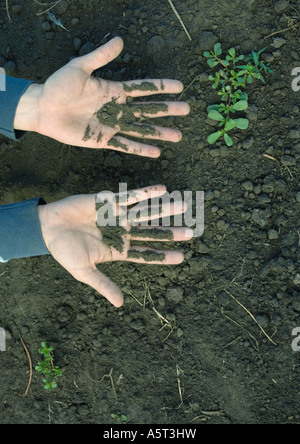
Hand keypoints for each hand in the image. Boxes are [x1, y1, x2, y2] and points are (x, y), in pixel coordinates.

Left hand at [14, 37, 189, 156]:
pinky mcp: (103, 140)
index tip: (179, 86)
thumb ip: (100, 56)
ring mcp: (112, 125)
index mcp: (113, 90)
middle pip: (148, 109)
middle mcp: (117, 108)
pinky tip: (156, 152)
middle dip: (167, 109)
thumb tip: (120, 41)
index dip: (161, 86)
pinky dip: (141, 149)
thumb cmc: (59, 86)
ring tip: (178, 135)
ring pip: (141, 129)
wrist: (44, 108)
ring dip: (159, 132)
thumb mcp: (79, 67)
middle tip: (186, 110)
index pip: (143, 88)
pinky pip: (126, 145)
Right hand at [37, 185, 192, 306]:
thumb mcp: (83, 271)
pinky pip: (131, 196)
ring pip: (146, 213)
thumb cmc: (64, 250)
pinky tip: (163, 189)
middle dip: (170, 233)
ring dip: (164, 210)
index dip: (162, 256)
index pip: (145, 254)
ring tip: (184, 206)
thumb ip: (103, 284)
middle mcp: (122, 232)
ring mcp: (118, 217)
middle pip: (151, 233)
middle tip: (192, 232)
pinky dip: (146, 193)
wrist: (48, 227)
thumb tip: (120, 304)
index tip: (182, 257)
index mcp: (118, 250)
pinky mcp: (109, 202)